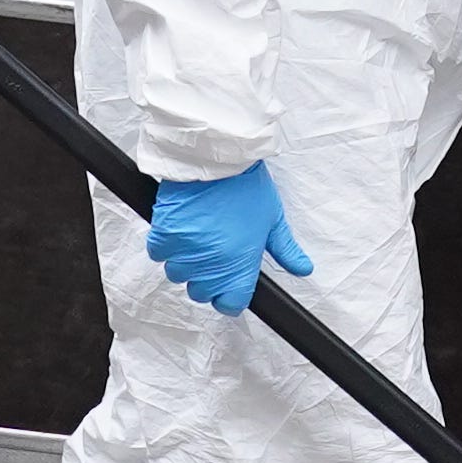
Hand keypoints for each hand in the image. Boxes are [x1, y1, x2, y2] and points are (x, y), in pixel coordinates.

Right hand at [145, 163, 314, 314]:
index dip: (230, 296)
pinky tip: (180, 228)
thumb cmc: (247, 186)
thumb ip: (286, 250)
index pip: (230, 305)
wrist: (216, 157)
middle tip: (213, 253)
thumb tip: (303, 269)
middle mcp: (212, 265)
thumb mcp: (274, 219)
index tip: (229, 283)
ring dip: (185, 261)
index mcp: (240, 265)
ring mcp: (186, 251)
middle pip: (201, 293)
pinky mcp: (164, 234)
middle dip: (206, 279)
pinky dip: (166, 245)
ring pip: (177, 274)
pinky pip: (158, 253)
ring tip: (196, 237)